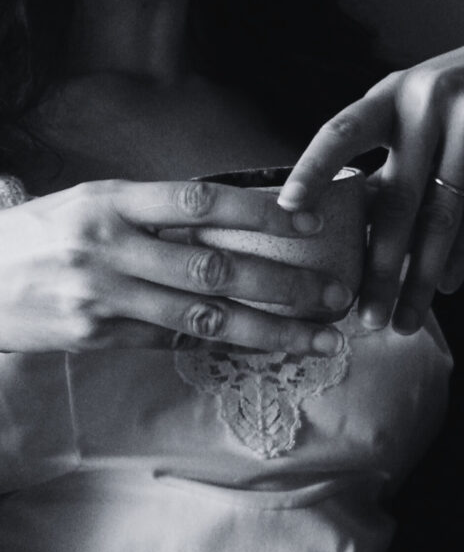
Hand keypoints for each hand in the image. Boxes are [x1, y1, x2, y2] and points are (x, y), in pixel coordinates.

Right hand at [0, 179, 348, 355]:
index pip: (200, 202)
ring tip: (320, 338)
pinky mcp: (97, 336)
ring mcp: (102, 296)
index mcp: (108, 201)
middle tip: (336, 294)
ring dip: (271, 330)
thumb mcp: (88, 204)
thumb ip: (153, 211)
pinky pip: (175, 342)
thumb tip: (236, 214)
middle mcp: (107, 247)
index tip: (311, 225)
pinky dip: (226, 345)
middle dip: (284, 283)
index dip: (261, 213)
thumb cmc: (39, 236)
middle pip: (213, 267)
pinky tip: (266, 349)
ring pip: (204, 317)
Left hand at [278, 28, 463, 334]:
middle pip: (398, 199)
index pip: (342, 131)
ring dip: (424, 275)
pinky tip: (448, 284)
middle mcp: (428, 102)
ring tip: (407, 317)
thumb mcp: (419, 106)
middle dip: (381, 265)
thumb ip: (390, 151)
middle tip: (365, 315)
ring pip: (442, 215)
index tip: (290, 211)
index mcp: (391, 93)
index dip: (313, 169)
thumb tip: (346, 220)